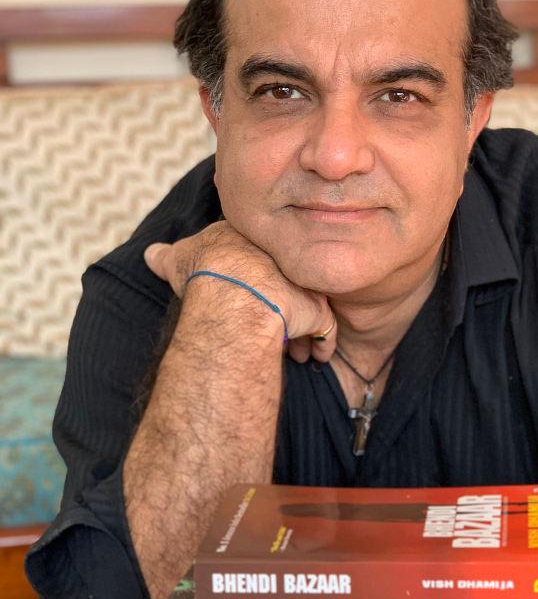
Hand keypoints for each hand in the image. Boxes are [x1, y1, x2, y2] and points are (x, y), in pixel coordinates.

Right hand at [143, 221, 336, 362]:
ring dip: (303, 330)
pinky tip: (315, 358)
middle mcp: (288, 259)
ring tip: (295, 351)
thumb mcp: (178, 258)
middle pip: (292, 281)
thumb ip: (168, 256)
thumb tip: (151, 255)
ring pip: (310, 305)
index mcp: (257, 240)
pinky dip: (321, 345)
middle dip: (285, 303)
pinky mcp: (317, 310)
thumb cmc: (204, 272)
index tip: (253, 291)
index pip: (264, 254)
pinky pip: (326, 330)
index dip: (259, 275)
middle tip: (276, 323)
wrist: (233, 293)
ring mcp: (306, 284)